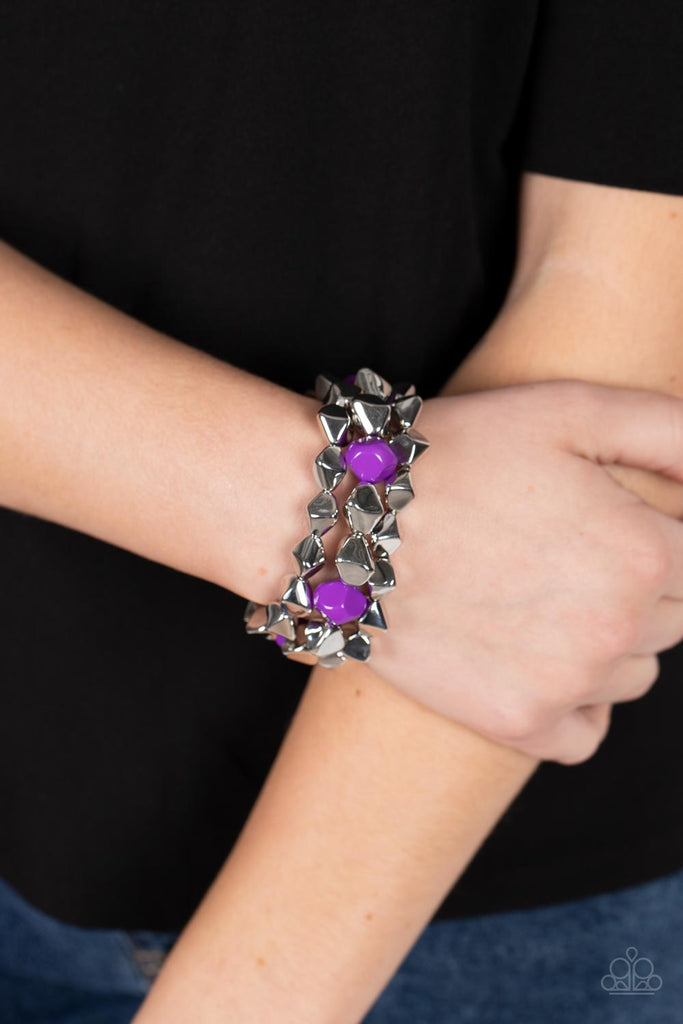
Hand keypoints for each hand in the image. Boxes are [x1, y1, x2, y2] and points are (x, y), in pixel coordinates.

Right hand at [362, 379, 682, 762]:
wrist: (344, 523)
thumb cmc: (455, 456)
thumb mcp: (572, 409)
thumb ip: (672, 434)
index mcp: (647, 553)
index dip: (654, 534)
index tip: (602, 523)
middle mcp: (619, 629)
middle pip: (672, 618)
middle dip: (637, 584)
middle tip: (562, 549)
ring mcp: (567, 684)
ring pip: (633, 672)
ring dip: (607, 640)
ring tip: (539, 595)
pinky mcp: (517, 722)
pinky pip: (587, 731)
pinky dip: (576, 702)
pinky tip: (539, 659)